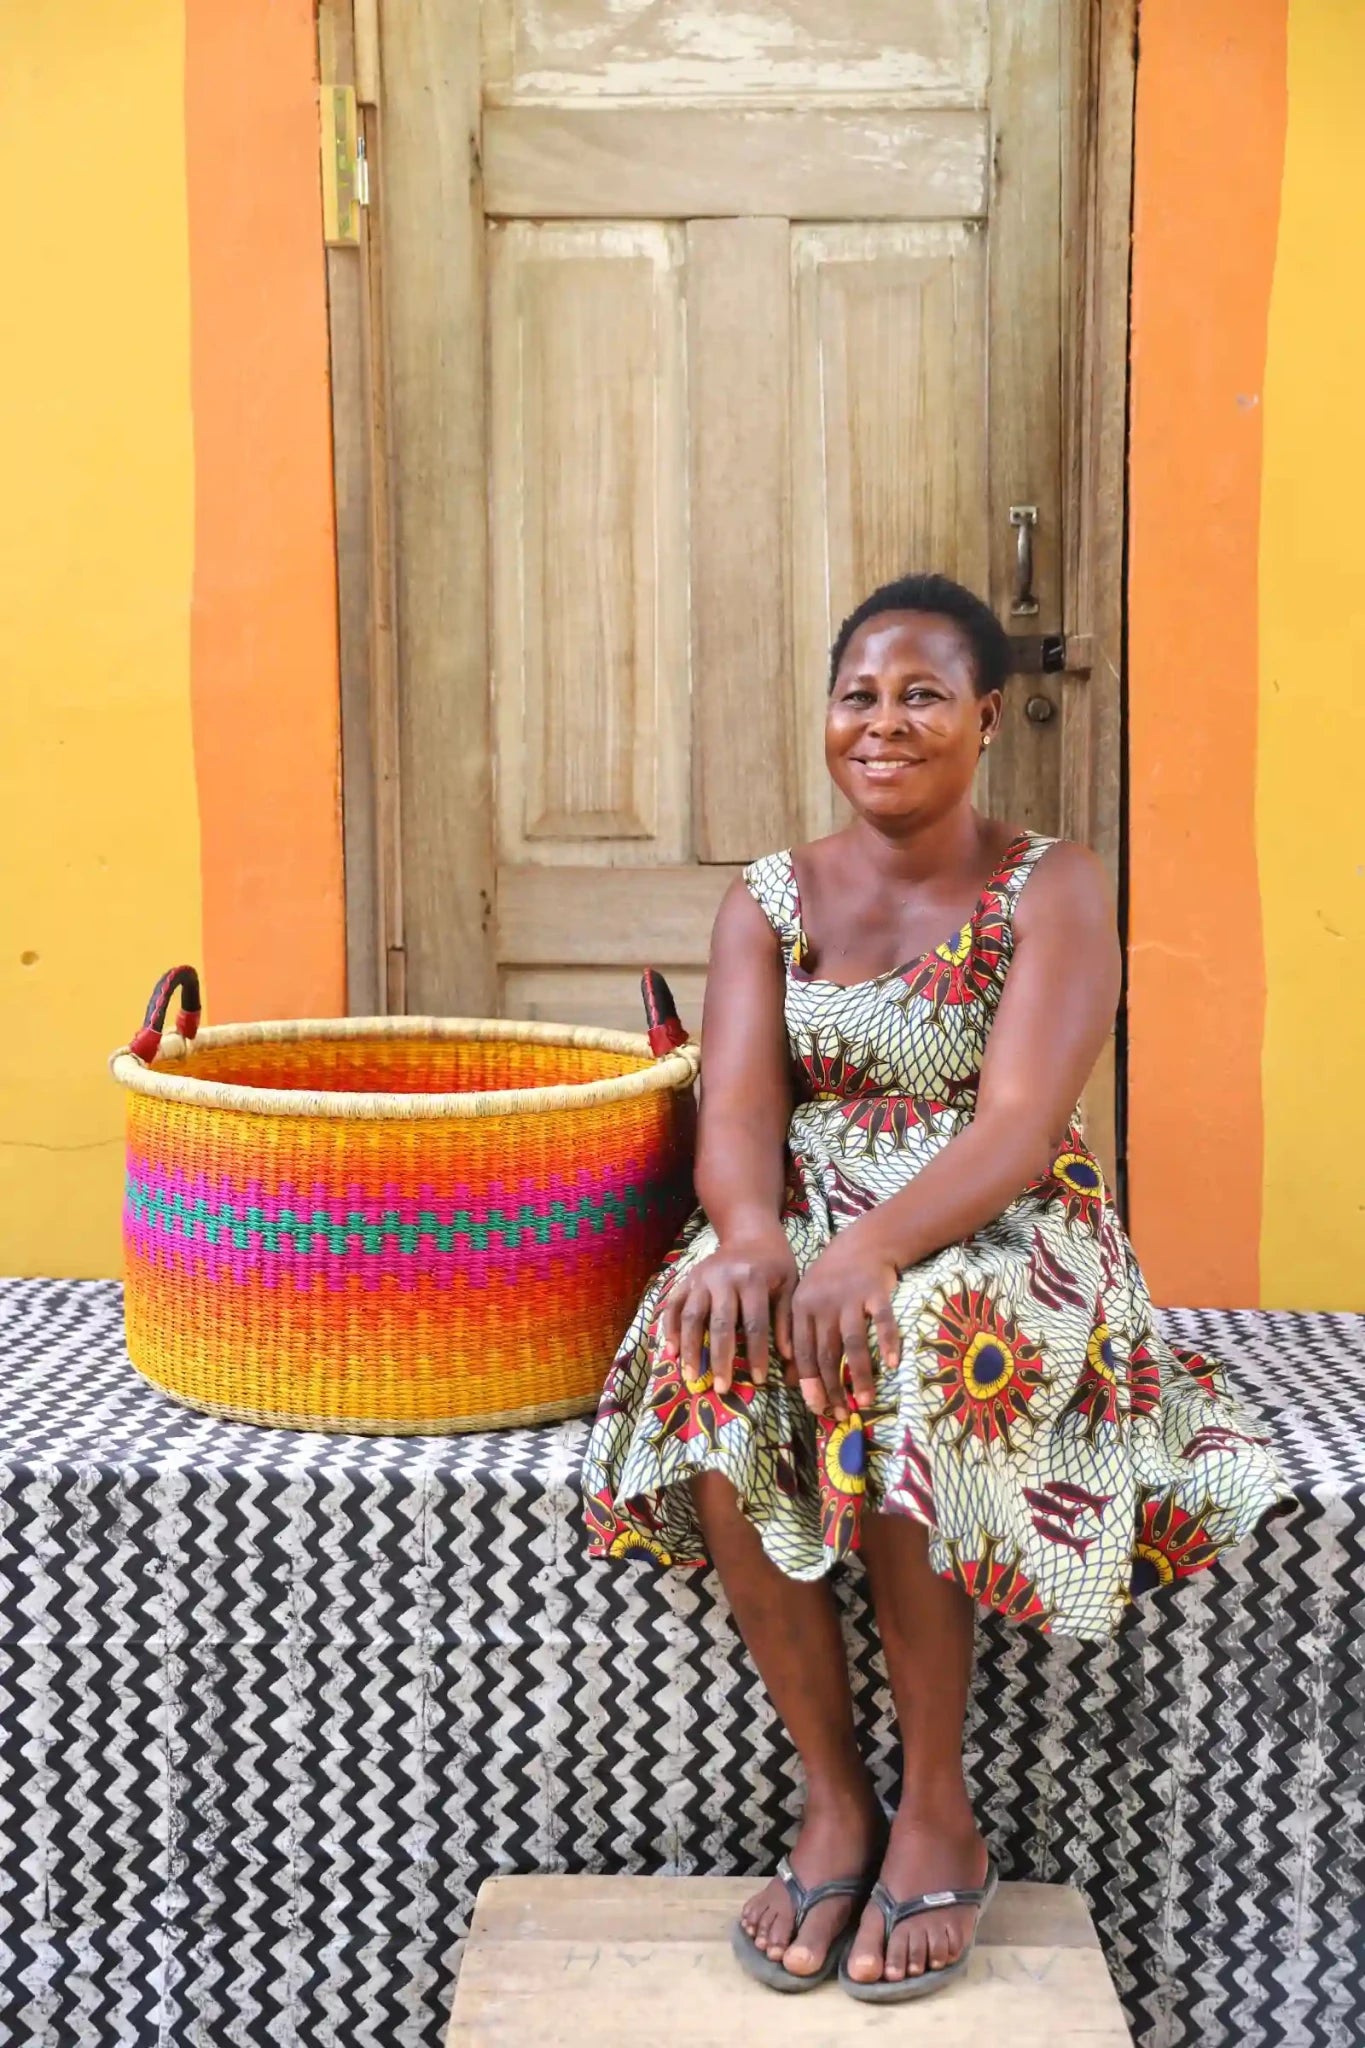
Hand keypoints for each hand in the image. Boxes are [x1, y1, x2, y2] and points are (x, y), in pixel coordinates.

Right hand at [659, 1228, 797, 1394]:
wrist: (749, 1231)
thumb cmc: (774, 1262)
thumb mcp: (789, 1284)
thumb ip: (786, 1319)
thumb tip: (789, 1358)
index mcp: (753, 1279)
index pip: (754, 1324)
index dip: (756, 1353)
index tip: (758, 1380)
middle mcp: (723, 1278)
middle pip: (720, 1324)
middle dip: (720, 1359)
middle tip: (721, 1388)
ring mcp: (701, 1278)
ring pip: (691, 1317)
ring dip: (690, 1349)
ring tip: (692, 1377)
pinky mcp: (687, 1279)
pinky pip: (673, 1306)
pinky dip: (670, 1329)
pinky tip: (671, 1353)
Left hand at [790, 1220, 901, 1419]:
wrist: (862, 1242)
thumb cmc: (832, 1281)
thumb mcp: (809, 1305)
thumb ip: (801, 1340)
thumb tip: (792, 1383)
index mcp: (801, 1309)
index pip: (802, 1352)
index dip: (810, 1383)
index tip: (817, 1408)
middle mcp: (822, 1304)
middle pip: (826, 1352)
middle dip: (833, 1387)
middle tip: (841, 1413)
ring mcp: (850, 1297)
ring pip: (852, 1343)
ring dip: (859, 1375)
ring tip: (864, 1401)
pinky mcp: (875, 1292)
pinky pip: (882, 1321)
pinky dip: (888, 1342)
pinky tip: (892, 1364)